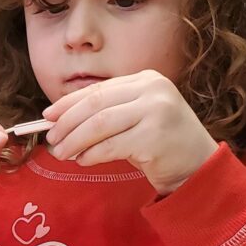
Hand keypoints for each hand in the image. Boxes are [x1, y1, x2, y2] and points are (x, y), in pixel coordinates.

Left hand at [43, 70, 217, 194]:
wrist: (197, 166)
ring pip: (99, 125)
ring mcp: (156, 112)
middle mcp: (152, 90)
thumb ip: (106, 113)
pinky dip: (91, 154)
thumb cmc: (160, 143)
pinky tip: (82, 160)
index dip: (68, 103)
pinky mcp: (154, 138)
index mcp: (146, 79)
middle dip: (67, 123)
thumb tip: (59, 121)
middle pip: (95, 105)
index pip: (98, 90)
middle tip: (51, 139)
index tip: (48, 116)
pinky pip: (111, 146)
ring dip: (75, 141)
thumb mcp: (135, 118)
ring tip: (61, 153)